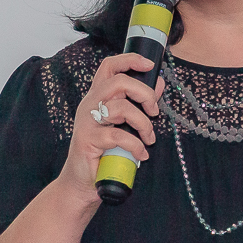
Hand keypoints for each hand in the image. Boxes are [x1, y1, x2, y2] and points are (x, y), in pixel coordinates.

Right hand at [62, 52, 164, 207]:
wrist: (83, 182)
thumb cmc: (105, 151)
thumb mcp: (125, 124)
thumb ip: (139, 103)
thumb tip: (158, 83)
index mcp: (97, 97)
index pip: (109, 66)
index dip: (129, 60)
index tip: (150, 64)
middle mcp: (89, 104)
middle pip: (119, 82)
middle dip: (144, 94)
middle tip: (154, 112)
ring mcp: (87, 122)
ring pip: (121, 108)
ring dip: (143, 124)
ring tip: (148, 139)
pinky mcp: (87, 140)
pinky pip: (118, 136)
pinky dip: (136, 146)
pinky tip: (141, 155)